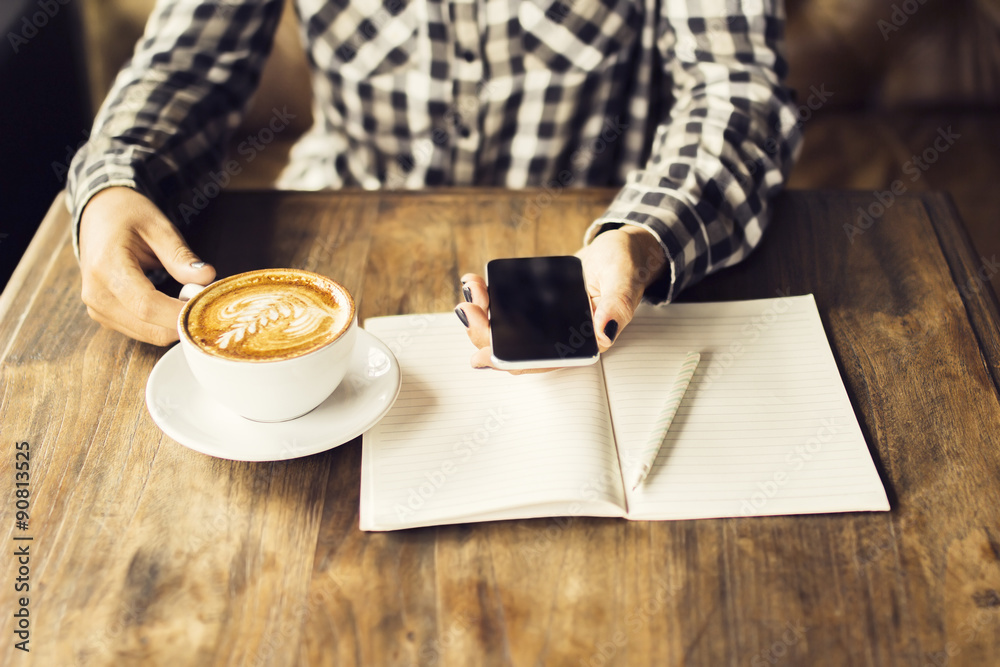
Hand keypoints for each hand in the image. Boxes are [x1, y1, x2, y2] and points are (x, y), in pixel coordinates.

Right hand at [78, 187, 215, 344]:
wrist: (98, 215)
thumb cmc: (127, 216)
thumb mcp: (158, 227)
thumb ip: (181, 256)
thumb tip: (207, 278)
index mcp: (106, 267)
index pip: (147, 305)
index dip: (181, 314)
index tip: (209, 309)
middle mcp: (96, 294)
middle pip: (150, 328)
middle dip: (184, 322)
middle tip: (209, 302)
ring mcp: (98, 309)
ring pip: (149, 335)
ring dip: (176, 325)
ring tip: (191, 297)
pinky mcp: (105, 316)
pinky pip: (142, 332)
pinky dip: (164, 325)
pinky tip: (176, 304)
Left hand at [456, 225, 666, 371]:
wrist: (621, 250)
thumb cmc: (625, 266)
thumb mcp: (624, 279)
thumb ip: (618, 304)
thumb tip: (605, 332)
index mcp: (584, 342)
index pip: (542, 361)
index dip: (511, 363)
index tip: (484, 354)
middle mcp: (561, 337)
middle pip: (515, 349)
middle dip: (486, 334)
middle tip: (469, 309)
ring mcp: (546, 322)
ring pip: (505, 332)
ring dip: (482, 317)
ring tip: (471, 292)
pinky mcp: (536, 306)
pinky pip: (506, 310)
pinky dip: (487, 299)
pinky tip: (475, 284)